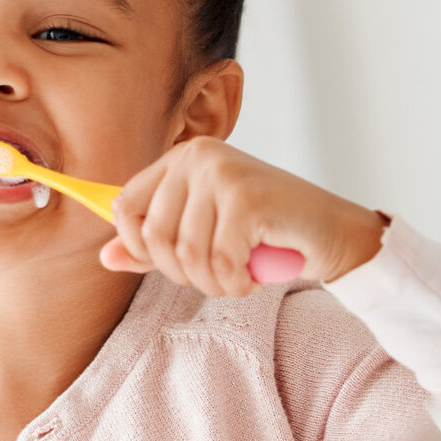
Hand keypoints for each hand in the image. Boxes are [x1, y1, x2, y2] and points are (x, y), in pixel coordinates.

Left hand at [100, 137, 386, 296]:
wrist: (334, 233)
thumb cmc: (267, 232)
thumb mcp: (202, 234)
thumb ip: (154, 244)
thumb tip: (106, 258)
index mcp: (181, 158)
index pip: (125, 206)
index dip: (139, 247)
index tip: (171, 263)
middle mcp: (198, 157)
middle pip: (154, 236)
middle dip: (182, 273)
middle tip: (216, 275)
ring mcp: (223, 174)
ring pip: (187, 254)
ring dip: (212, 282)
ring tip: (237, 277)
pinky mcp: (248, 199)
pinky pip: (220, 262)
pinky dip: (235, 283)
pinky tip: (253, 277)